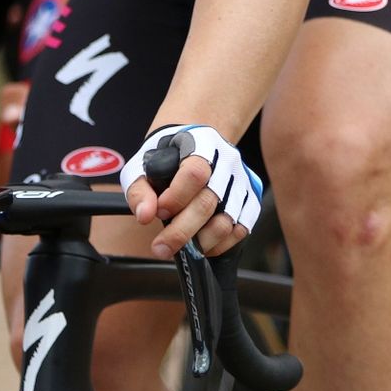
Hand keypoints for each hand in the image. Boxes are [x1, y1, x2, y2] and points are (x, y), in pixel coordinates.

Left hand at [119, 125, 261, 258]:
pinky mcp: (250, 198)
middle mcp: (227, 161)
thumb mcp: (144, 165)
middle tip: (160, 247)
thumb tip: (145, 216)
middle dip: (181, 231)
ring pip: (226, 221)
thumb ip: (140, 190)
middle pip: (209, 202)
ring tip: (181, 246)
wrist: (193, 143)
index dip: (176, 197)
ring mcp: (241, 181)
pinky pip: (240, 230)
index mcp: (201, 144)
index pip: (195, 173)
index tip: (159, 211)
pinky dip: (220, 245)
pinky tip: (201, 244)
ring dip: (200, 242)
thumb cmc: (167, 156)